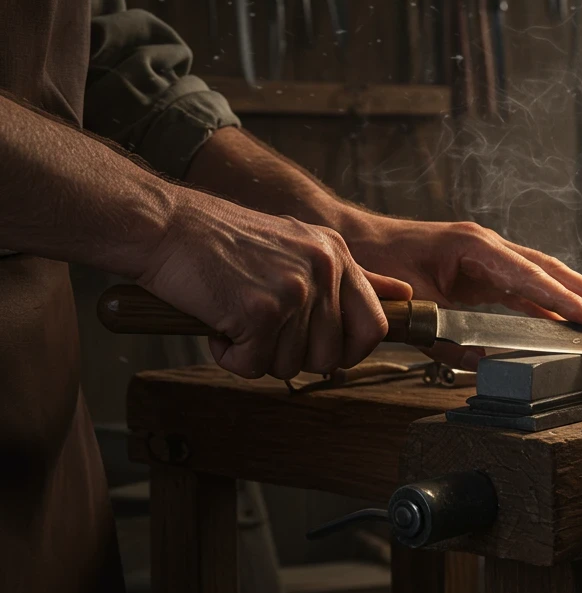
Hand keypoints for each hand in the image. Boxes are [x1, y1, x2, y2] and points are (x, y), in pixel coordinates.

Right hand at [139, 191, 412, 379]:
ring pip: (289, 365)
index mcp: (337, 255)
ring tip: (237, 318)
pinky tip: (219, 324)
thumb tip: (401, 294)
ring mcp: (294, 290)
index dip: (351, 352)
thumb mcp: (302, 244)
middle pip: (329, 356)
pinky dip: (229, 356)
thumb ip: (354, 275)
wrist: (167, 226)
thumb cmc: (224, 240)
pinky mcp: (260, 311)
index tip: (327, 354)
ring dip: (256, 354)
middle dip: (292, 356)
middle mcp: (324, 270)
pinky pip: (253, 366)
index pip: (375, 325)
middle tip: (263, 331)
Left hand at [341, 215, 581, 368]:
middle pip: (548, 269)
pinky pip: (523, 281)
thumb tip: (484, 363)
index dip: (563, 300)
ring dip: (574, 293)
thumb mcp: (411, 307)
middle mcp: (486, 245)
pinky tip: (565, 315)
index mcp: (474, 248)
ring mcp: (485, 253)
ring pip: (541, 272)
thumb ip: (447, 339)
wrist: (353, 239)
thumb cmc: (378, 265)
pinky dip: (547, 297)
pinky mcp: (479, 264)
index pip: (530, 277)